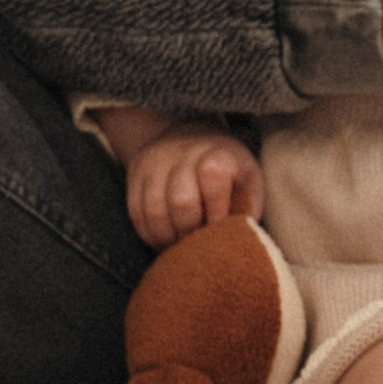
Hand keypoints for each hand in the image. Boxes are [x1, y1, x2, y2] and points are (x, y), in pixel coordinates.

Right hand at [125, 126, 264, 249]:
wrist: (189, 138)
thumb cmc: (227, 170)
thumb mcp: (247, 180)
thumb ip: (247, 208)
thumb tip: (240, 240)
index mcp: (217, 153)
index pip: (213, 177)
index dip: (217, 211)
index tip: (220, 228)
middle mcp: (183, 154)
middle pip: (181, 202)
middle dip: (191, 231)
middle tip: (199, 244)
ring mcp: (155, 164)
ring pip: (155, 212)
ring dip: (169, 238)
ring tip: (182, 245)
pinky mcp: (135, 177)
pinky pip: (137, 214)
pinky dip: (151, 235)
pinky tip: (166, 240)